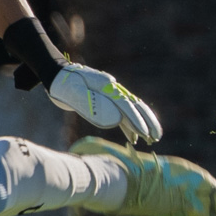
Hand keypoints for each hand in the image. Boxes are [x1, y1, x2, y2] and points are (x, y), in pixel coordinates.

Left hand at [45, 63, 162, 144]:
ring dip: (142, 124)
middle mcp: (113, 91)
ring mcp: (111, 96)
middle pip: (136, 106)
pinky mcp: (106, 102)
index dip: (137, 120)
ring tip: (152, 139)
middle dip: (148, 121)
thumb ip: (90, 104)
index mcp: (107, 88)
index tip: (145, 134)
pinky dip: (129, 126)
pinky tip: (134, 139)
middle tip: (157, 137)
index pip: (126, 105)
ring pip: (132, 111)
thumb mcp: (72, 93)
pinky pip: (122, 115)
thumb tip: (116, 119)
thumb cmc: (64, 85)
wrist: (58, 76)